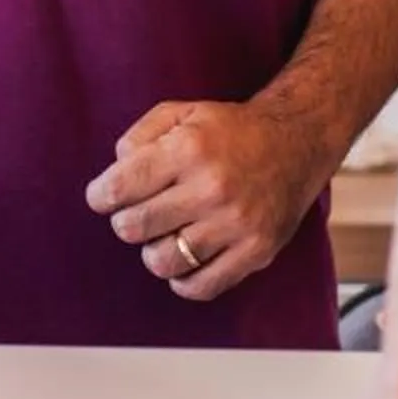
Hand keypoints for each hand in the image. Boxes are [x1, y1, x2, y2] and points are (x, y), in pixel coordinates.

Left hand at [83, 99, 332, 302]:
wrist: (297, 141)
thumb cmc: (232, 130)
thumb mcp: (183, 112)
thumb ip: (140, 136)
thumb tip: (114, 171)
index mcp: (189, 149)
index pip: (121, 187)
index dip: (100, 196)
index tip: (102, 197)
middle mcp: (212, 188)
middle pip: (135, 227)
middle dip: (126, 221)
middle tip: (136, 213)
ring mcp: (236, 224)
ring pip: (164, 261)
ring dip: (153, 251)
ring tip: (164, 234)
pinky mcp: (256, 251)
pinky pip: (201, 286)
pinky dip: (182, 279)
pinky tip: (185, 259)